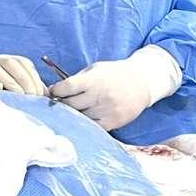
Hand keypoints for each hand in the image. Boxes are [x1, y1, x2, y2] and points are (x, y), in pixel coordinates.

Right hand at [0, 54, 45, 95]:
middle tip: (30, 97)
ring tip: (19, 95)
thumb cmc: (8, 86)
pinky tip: (1, 91)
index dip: (34, 80)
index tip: (39, 95)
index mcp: (16, 61)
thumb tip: (49, 95)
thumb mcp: (23, 84)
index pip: (26, 65)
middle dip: (24, 81)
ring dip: (10, 82)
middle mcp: (2, 59)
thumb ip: (35, 87)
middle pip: (13, 64)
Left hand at [50, 47, 181, 131]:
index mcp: (94, 80)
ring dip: (72, 114)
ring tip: (71, 110)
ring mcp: (107, 111)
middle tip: (58, 102)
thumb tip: (54, 89)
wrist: (142, 83)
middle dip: (61, 103)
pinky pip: (92, 127)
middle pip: (70, 105)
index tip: (54, 91)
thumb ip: (77, 78)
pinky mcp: (113, 122)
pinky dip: (85, 123)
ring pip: (80, 117)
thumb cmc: (114, 74)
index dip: (56, 90)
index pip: (67, 87)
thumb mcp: (95, 69)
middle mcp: (100, 96)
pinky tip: (83, 118)